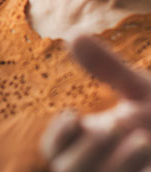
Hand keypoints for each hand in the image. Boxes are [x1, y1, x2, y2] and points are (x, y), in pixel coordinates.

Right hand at [41, 36, 150, 171]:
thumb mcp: (138, 89)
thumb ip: (106, 68)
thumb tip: (73, 35)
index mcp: (87, 142)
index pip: (53, 149)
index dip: (58, 136)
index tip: (74, 116)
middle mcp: (95, 166)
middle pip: (65, 169)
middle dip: (89, 150)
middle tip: (118, 125)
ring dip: (116, 164)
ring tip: (143, 140)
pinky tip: (150, 164)